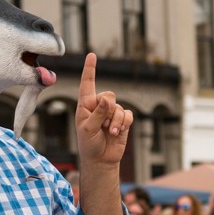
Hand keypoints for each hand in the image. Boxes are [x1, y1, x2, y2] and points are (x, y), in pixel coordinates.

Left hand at [75, 53, 132, 167]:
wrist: (101, 160)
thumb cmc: (88, 144)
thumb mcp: (87, 129)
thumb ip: (97, 113)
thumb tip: (107, 99)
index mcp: (86, 105)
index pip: (87, 84)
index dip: (89, 69)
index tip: (91, 55)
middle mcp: (99, 106)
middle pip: (108, 94)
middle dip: (107, 109)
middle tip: (102, 125)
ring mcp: (111, 113)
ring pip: (118, 107)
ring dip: (115, 121)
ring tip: (108, 133)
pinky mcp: (122, 121)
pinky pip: (127, 115)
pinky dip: (123, 123)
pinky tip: (118, 132)